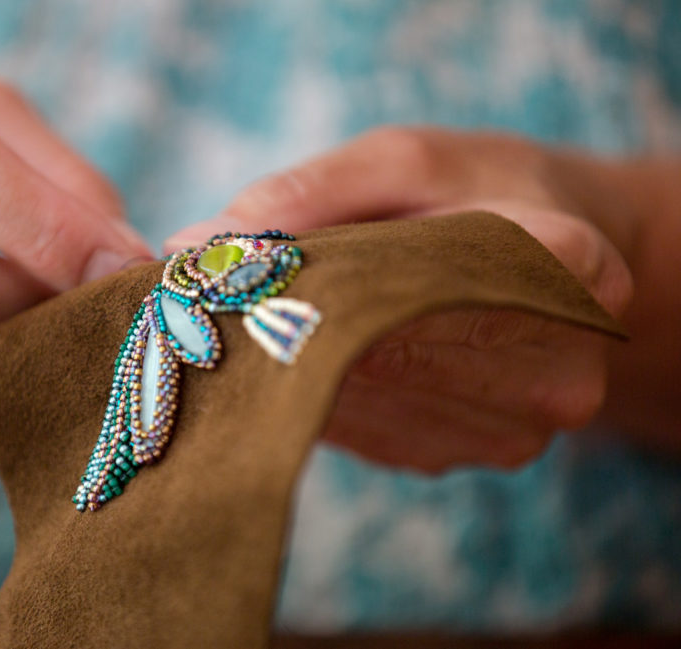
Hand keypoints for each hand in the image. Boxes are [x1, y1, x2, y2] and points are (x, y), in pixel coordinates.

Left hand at [166, 127, 633, 472]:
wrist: (553, 252)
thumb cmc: (476, 190)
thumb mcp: (405, 160)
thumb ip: (307, 195)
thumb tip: (193, 245)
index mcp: (566, 263)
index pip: (428, 280)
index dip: (321, 278)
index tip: (228, 268)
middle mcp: (552, 365)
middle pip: (382, 350)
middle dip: (283, 321)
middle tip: (202, 296)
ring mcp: (507, 428)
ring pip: (358, 401)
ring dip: (287, 363)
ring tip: (244, 319)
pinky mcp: (456, 455)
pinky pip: (357, 432)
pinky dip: (309, 393)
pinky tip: (291, 360)